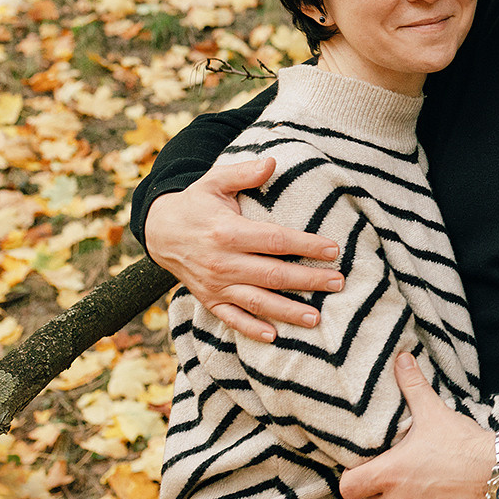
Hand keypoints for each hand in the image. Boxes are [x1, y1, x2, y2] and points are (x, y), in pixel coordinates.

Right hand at [143, 156, 339, 341]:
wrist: (160, 231)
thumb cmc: (196, 203)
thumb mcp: (215, 181)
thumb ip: (244, 173)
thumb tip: (273, 161)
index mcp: (228, 232)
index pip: (275, 241)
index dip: (306, 245)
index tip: (334, 250)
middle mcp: (222, 262)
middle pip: (273, 274)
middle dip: (308, 280)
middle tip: (338, 282)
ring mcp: (215, 284)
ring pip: (257, 301)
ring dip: (287, 311)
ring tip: (316, 318)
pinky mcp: (208, 299)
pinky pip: (231, 318)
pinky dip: (251, 329)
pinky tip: (274, 336)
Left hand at [340, 352, 498, 498]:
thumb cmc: (463, 443)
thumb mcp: (434, 412)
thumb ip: (413, 386)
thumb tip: (400, 358)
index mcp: (389, 474)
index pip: (348, 487)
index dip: (354, 477)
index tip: (367, 468)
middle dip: (379, 491)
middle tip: (397, 474)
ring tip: (417, 487)